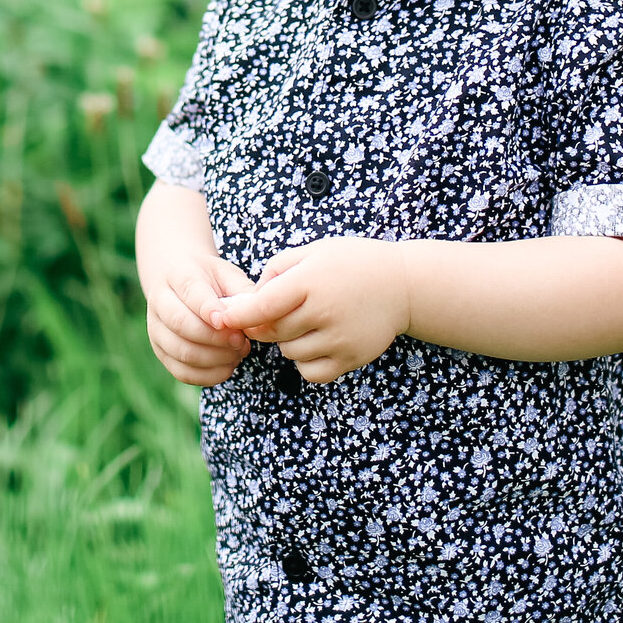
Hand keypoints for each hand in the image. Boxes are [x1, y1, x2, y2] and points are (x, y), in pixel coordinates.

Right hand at [145, 252, 270, 386]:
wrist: (182, 286)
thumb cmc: (211, 280)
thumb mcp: (227, 274)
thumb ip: (241, 291)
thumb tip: (256, 311)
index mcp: (178, 274)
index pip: (190, 291)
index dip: (208, 308)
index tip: (226, 321)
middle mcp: (160, 302)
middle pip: (180, 324)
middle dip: (214, 338)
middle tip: (241, 341)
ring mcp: (156, 329)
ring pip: (181, 351)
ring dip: (214, 358)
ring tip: (238, 353)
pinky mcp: (161, 353)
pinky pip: (181, 372)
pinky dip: (207, 375)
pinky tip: (228, 367)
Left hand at [212, 237, 410, 383]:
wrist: (402, 284)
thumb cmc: (353, 262)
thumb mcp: (315, 250)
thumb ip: (278, 268)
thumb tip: (248, 298)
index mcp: (311, 280)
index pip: (262, 306)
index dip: (237, 315)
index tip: (221, 318)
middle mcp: (323, 311)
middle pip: (272, 332)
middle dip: (264, 324)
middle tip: (277, 310)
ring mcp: (338, 339)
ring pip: (288, 352)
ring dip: (287, 341)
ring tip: (307, 320)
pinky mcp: (349, 359)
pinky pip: (309, 371)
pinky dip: (305, 361)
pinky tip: (317, 341)